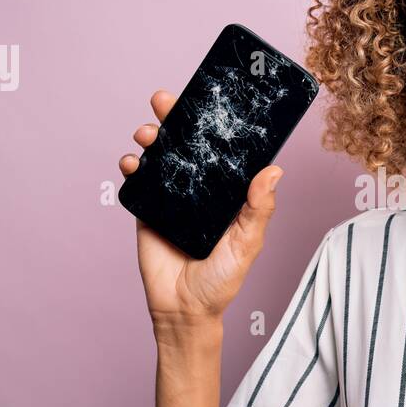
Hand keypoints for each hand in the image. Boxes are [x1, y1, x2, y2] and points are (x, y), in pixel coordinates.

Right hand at [120, 90, 284, 327]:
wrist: (183, 309)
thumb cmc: (221, 279)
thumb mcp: (247, 244)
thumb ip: (258, 210)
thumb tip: (274, 171)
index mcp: (227, 191)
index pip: (221, 148)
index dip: (213, 121)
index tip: (206, 96)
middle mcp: (199, 187)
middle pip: (186, 143)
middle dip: (174, 117)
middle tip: (164, 100)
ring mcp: (172, 195)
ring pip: (160, 155)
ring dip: (151, 136)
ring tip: (148, 132)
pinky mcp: (147, 209)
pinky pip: (137, 180)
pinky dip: (131, 166)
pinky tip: (132, 162)